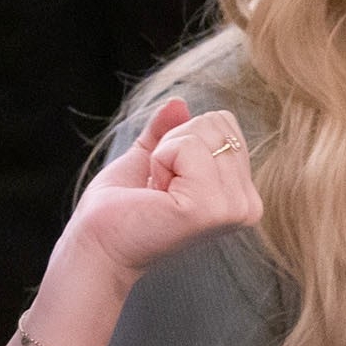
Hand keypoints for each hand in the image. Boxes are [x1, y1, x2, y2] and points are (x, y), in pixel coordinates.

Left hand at [61, 98, 264, 284]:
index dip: (183, 140)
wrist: (98, 243)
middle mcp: (247, 206)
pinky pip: (188, 148)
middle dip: (175, 144)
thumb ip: (167, 131)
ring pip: (204, 132)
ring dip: (166, 155)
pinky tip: (157, 195)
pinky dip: (161, 163)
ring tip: (158, 193)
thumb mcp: (149, 159)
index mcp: (242, 196)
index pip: (226, 125)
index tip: (166, 180)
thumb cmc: (121, 210)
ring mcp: (232, 209)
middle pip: (217, 124)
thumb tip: (178, 103)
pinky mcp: (209, 209)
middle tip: (158, 187)